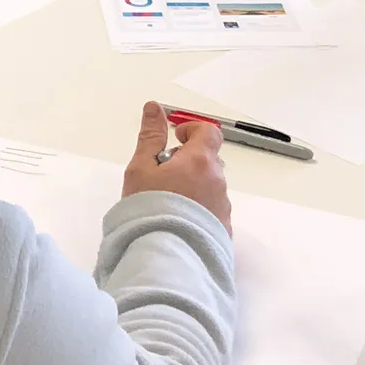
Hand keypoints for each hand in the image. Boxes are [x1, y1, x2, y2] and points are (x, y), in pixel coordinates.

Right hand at [121, 102, 230, 228]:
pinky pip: (213, 212)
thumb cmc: (149, 207)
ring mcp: (223, 208)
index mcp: (200, 161)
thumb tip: (155, 107)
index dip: (192, 130)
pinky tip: (179, 224)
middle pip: (209, 161)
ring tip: (169, 205)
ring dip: (195, 188)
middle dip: (189, 162)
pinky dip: (199, 211)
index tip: (175, 139)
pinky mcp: (224, 232)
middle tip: (163, 177)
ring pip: (211, 188)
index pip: (208, 132)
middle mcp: (218, 181)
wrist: (166, 258)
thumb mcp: (140, 169)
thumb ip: (149, 137)